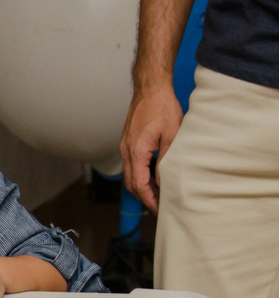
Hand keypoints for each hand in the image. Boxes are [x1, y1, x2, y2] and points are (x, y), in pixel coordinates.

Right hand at [120, 86, 182, 213]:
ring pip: (130, 174)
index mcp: (137, 151)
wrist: (150, 89)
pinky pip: (131, 164)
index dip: (149, 199)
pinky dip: (140, 174)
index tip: (158, 209)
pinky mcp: (128, 142)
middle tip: (158, 206)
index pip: (139, 184)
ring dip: (141, 186)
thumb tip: (163, 180)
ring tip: (157, 193)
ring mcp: (125, 146)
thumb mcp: (172, 135)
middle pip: (131, 183)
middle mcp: (127, 150)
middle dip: (144, 197)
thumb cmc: (162, 107)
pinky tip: (152, 175)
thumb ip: (166, 159)